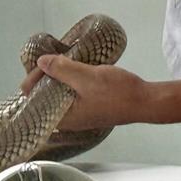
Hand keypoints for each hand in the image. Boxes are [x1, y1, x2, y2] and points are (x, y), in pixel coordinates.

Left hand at [28, 54, 146, 129]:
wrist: (146, 101)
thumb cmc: (117, 93)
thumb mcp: (86, 77)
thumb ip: (62, 69)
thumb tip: (42, 62)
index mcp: (64, 118)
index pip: (35, 101)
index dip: (34, 81)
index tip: (41, 64)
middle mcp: (69, 121)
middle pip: (45, 98)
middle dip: (45, 79)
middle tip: (50, 60)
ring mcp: (81, 115)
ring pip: (60, 96)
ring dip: (59, 79)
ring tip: (60, 62)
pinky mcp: (91, 108)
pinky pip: (72, 95)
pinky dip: (70, 82)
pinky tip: (75, 70)